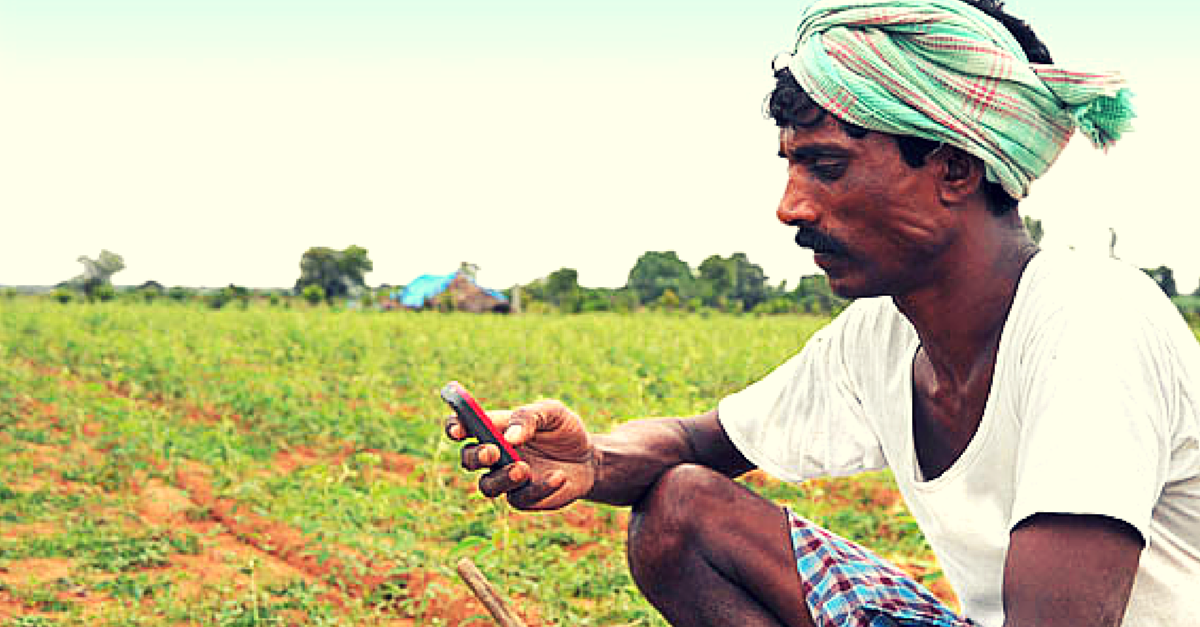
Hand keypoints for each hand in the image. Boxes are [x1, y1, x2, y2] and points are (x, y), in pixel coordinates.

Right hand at [447, 399, 595, 509]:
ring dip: (502, 478)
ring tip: (523, 468)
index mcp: (494, 428)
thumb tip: (510, 436)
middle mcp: (494, 455)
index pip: (462, 426)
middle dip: (476, 456)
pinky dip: (539, 488)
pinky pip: (519, 499)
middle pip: (468, 459)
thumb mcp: (553, 413)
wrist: (588, 459)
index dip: (454, 427)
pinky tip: (559, 476)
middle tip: (493, 451)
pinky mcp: (522, 499)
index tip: (458, 429)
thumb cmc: (564, 431)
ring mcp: (505, 479)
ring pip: (486, 486)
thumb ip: (530, 417)